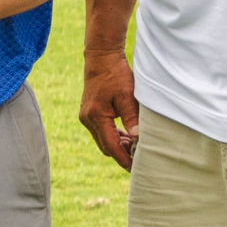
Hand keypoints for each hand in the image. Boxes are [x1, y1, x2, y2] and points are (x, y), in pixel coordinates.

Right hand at [80, 49, 140, 169]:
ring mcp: (86, 117)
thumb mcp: (127, 96)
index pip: (110, 146)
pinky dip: (112, 135)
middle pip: (105, 146)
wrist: (101, 59)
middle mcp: (87, 119)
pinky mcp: (88, 113)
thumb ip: (132, 118)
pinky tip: (126, 134)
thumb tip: (138, 139)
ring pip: (102, 140)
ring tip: (135, 145)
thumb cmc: (116, 75)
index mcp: (96, 116)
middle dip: (121, 153)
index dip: (123, 159)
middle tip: (140, 156)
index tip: (135, 168)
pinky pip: (100, 131)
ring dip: (117, 144)